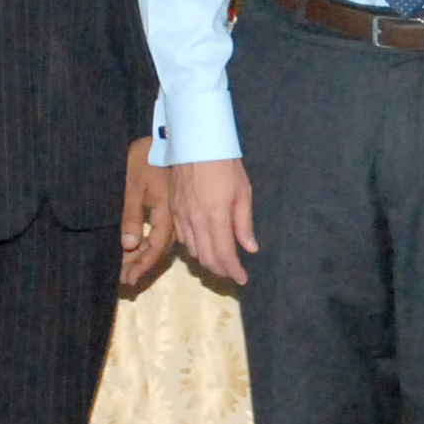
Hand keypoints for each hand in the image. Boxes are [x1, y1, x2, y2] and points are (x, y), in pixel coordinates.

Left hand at [118, 136, 172, 283]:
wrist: (157, 137)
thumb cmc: (142, 159)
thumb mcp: (132, 186)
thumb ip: (131, 216)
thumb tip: (129, 246)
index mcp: (164, 213)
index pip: (154, 247)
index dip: (141, 265)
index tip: (128, 279)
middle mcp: (170, 217)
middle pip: (156, 249)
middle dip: (139, 265)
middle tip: (123, 280)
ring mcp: (168, 212)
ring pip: (156, 241)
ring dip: (141, 256)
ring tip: (126, 270)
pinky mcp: (164, 206)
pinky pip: (156, 231)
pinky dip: (144, 242)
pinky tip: (134, 249)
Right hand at [170, 157, 257, 284]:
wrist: (196, 144)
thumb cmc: (225, 165)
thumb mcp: (243, 192)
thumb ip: (244, 223)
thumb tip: (250, 248)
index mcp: (216, 217)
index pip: (224, 256)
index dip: (234, 271)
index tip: (242, 279)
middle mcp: (196, 222)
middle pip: (206, 259)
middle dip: (221, 270)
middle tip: (233, 272)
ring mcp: (181, 217)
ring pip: (193, 252)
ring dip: (207, 261)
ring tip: (220, 261)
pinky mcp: (173, 211)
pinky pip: (182, 239)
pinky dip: (194, 248)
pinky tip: (203, 245)